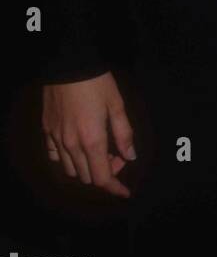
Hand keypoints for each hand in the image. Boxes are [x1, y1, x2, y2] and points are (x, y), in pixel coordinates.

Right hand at [42, 73, 135, 198]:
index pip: (102, 177)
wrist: (69, 65)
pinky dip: (68, 159)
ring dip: (86, 168)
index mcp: (92, 140)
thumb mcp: (117, 105)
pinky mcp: (47, 131)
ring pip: (70, 170)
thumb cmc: (97, 83)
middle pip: (87, 177)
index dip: (114, 188)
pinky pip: (55, 156)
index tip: (125, 192)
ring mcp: (57, 139)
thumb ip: (124, 133)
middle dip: (104, 173)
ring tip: (99, 150)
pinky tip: (77, 148)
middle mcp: (72, 145)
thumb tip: (130, 156)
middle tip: (116, 156)